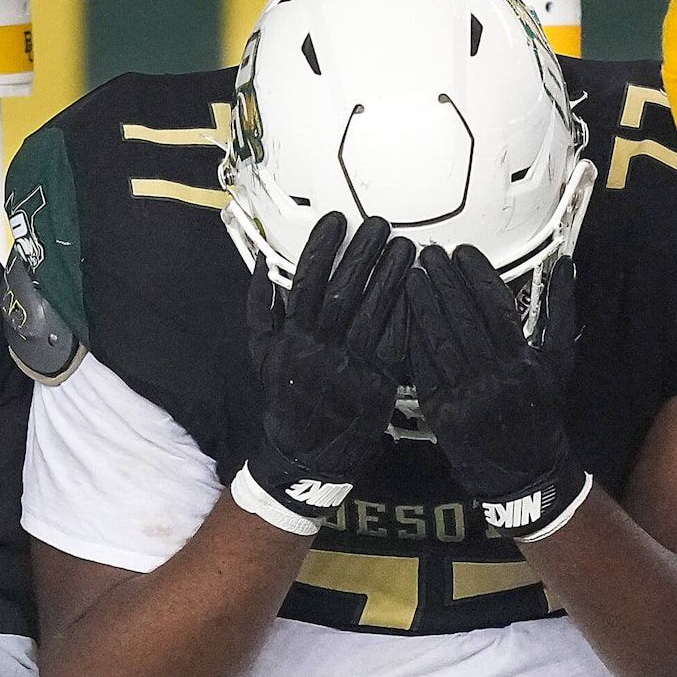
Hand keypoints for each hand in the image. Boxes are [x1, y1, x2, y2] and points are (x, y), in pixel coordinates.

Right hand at [239, 211, 415, 531]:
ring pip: (373, 312)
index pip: (306, 282)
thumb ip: (259, 307)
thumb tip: (261, 262)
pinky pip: (396, 341)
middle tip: (378, 224)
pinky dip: (406, 312)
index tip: (337, 220)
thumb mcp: (260, 354)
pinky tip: (417, 286)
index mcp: (292, 339)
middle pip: (343, 291)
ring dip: (390, 275)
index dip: (322, 248)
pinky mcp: (380, 383)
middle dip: (361, 254)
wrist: (308, 455)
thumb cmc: (286, 399)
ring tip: (404, 246)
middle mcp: (320, 350)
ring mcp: (351, 367)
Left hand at [405, 246, 592, 539]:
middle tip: (430, 254)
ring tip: (413, 275)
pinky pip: (424, 369)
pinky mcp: (442, 413)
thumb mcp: (559, 363)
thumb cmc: (542, 413)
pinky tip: (405, 315)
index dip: (476, 276)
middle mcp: (494, 377)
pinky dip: (414, 339)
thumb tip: (565, 266)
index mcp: (523, 362)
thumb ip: (562, 311)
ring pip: (439, 339)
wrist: (527, 472)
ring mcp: (466, 396)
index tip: (462, 252)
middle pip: (463, 318)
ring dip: (423, 304)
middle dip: (444, 281)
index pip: (494, 306)